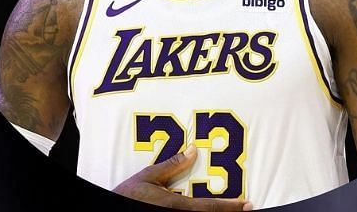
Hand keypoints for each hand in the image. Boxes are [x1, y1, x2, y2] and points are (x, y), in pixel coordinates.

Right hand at [111, 147, 251, 209]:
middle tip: (247, 209)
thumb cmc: (126, 196)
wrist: (108, 208)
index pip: (209, 207)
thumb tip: (193, 150)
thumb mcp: (146, 178)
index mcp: (175, 206)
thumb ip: (171, 165)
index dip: (230, 207)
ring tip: (234, 211)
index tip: (248, 204)